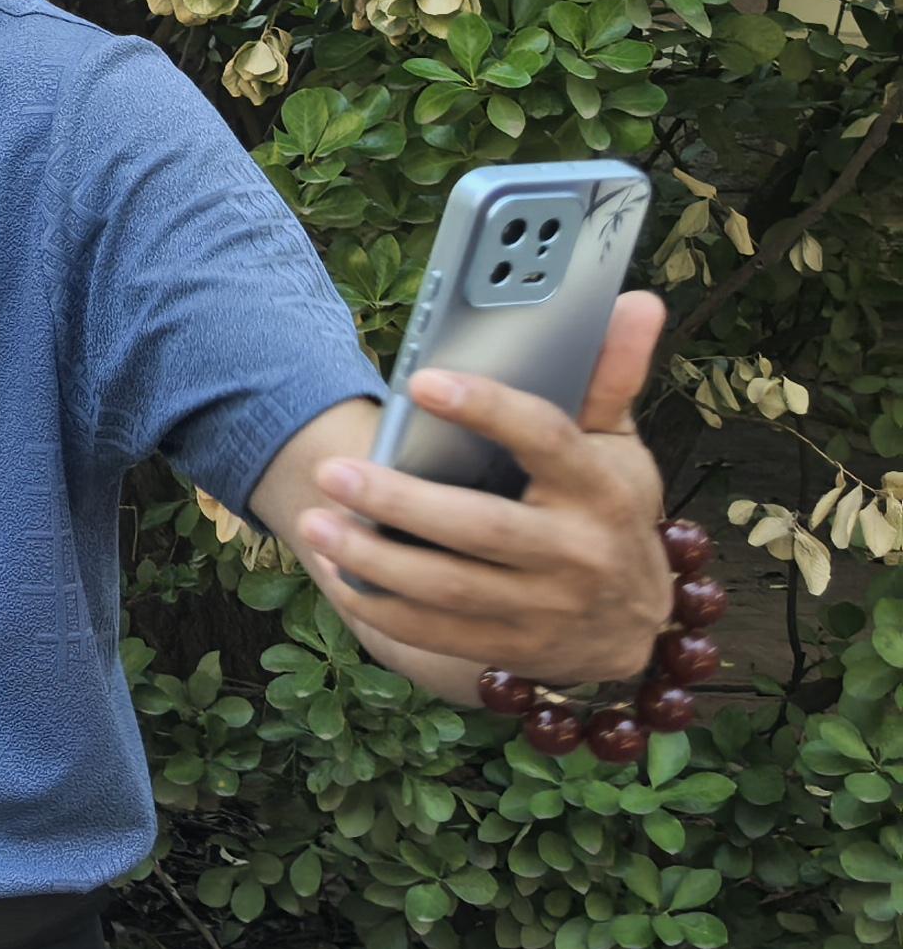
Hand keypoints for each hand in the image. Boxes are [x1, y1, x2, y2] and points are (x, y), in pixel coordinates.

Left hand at [300, 293, 674, 686]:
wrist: (633, 625)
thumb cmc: (607, 511)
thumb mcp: (616, 446)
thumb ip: (610, 376)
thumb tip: (635, 300)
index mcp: (602, 489)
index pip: (546, 439)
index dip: (486, 409)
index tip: (422, 380)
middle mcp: (579, 552)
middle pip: (480, 526)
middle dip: (399, 501)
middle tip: (331, 471)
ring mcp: (547, 608)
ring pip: (448, 586)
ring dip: (373, 558)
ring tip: (314, 525)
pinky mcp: (514, 648)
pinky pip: (437, 632)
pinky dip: (381, 606)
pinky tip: (337, 573)